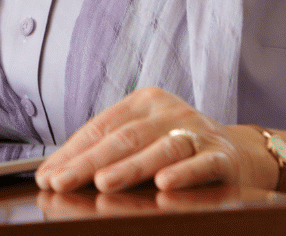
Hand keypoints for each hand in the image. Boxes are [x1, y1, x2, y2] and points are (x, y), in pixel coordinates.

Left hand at [35, 87, 261, 193]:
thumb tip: (58, 173)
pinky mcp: (221, 155)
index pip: (102, 127)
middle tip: (62, 182)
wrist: (237, 152)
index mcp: (144, 102)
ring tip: (102, 182)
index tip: (48, 176)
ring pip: (159, 149)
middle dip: (89, 163)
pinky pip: (200, 164)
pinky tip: (164, 183)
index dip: (72, 152)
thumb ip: (109, 151)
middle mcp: (168, 111)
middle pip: (124, 137)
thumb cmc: (175, 147)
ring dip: (130, 168)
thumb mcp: (143, 140)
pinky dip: (183, 174)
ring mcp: (196, 131)